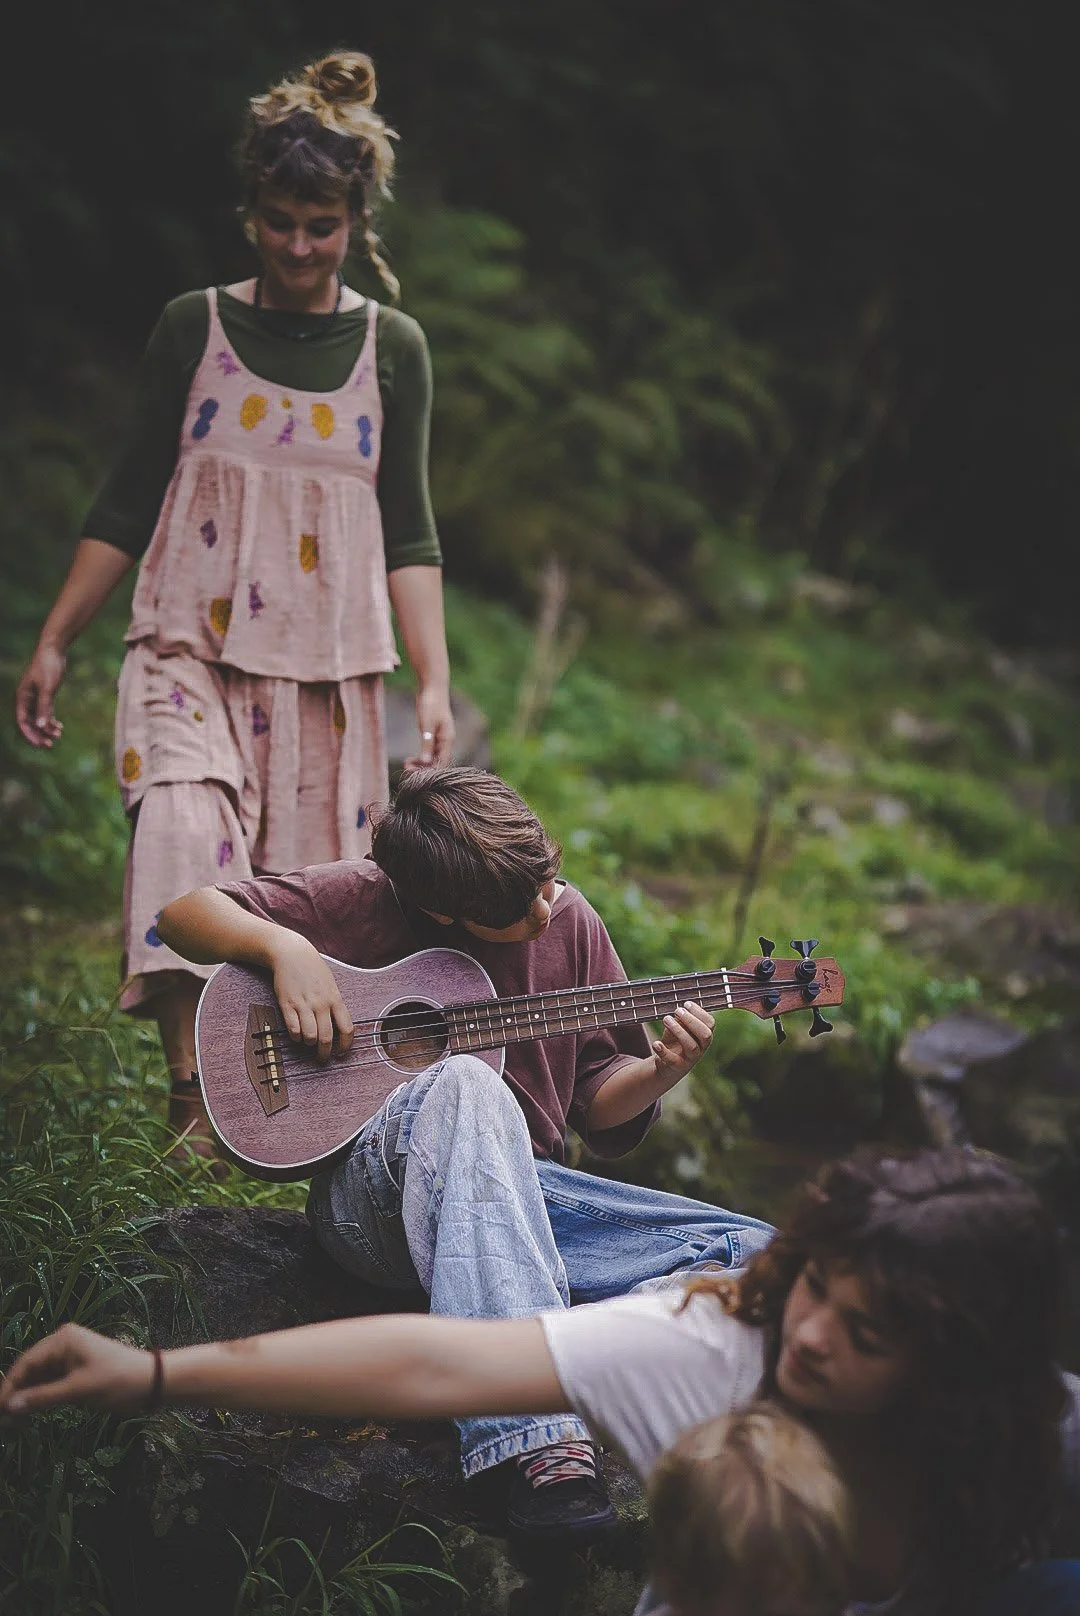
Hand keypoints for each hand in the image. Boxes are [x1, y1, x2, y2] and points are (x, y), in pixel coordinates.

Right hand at [0, 1323, 153, 1417]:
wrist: (151, 1382)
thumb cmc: (117, 1381)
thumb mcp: (79, 1390)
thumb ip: (43, 1397)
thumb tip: (10, 1406)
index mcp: (62, 1340)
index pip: (26, 1363)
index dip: (9, 1387)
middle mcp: (62, 1345)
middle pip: (29, 1371)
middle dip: (16, 1395)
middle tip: (4, 1422)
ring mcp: (68, 1359)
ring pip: (38, 1381)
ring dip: (26, 1400)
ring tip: (12, 1424)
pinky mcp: (74, 1373)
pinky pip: (50, 1386)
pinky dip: (39, 1401)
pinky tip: (28, 1418)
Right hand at [15, 643, 66, 747]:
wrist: (54, 648)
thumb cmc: (49, 666)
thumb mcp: (48, 688)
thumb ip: (44, 707)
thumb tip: (41, 725)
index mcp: (23, 697)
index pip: (23, 721)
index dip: (31, 734)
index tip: (42, 744)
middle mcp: (26, 698)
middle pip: (30, 722)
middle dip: (39, 734)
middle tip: (51, 744)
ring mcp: (35, 695)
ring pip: (38, 717)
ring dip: (47, 727)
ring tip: (58, 735)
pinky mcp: (44, 692)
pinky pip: (45, 711)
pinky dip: (51, 719)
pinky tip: (59, 726)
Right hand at [270, 933, 353, 1062]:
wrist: (292, 954)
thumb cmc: (313, 969)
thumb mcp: (331, 985)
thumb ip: (335, 1005)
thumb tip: (339, 1027)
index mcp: (335, 999)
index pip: (347, 1029)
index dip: (345, 1046)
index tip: (341, 1053)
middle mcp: (321, 1004)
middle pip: (326, 1038)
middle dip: (324, 1053)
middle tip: (322, 1058)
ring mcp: (304, 1004)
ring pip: (309, 1036)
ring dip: (309, 1043)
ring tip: (308, 1041)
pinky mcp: (287, 1005)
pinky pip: (293, 1029)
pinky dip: (295, 1036)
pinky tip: (296, 1033)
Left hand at [403, 686, 454, 770]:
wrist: (432, 686)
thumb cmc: (431, 703)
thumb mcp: (427, 725)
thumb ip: (427, 744)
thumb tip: (425, 762)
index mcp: (447, 740)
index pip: (442, 763)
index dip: (430, 771)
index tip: (414, 772)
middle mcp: (445, 741)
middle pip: (437, 762)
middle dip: (423, 768)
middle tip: (406, 769)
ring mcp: (440, 737)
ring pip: (432, 757)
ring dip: (420, 763)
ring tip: (406, 765)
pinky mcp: (433, 733)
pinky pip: (429, 750)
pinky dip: (420, 756)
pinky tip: (410, 758)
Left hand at [652, 1001, 713, 1081]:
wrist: (667, 1066)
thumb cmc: (675, 1042)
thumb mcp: (678, 1028)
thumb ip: (680, 1020)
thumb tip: (679, 1011)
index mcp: (703, 1036)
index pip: (710, 1023)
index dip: (700, 1012)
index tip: (686, 1004)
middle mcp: (701, 1048)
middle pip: (705, 1035)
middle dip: (691, 1021)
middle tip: (677, 1011)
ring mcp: (690, 1059)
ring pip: (691, 1046)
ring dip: (678, 1031)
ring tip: (666, 1019)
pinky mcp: (677, 1067)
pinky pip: (672, 1060)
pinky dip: (663, 1051)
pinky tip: (656, 1043)